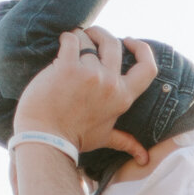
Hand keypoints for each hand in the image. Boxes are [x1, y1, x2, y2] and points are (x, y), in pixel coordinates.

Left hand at [13, 27, 156, 163]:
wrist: (45, 138)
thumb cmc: (73, 138)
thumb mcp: (104, 138)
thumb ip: (125, 141)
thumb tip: (144, 159)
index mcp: (122, 98)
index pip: (148, 68)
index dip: (142, 49)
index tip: (129, 41)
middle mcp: (110, 84)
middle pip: (114, 44)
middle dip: (101, 35)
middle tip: (90, 36)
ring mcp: (89, 74)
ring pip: (88, 40)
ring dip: (78, 39)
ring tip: (69, 48)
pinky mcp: (67, 67)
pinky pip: (71, 39)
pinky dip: (66, 38)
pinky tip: (61, 44)